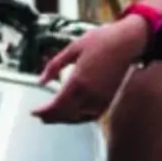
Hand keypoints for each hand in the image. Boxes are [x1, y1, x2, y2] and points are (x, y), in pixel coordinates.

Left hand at [31, 20, 146, 123]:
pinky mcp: (109, 99)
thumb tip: (40, 80)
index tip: (33, 112)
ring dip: (64, 119)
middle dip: (50, 117)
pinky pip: (91, 116)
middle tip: (40, 117)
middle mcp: (89, 94)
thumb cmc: (101, 40)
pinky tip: (73, 115)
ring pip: (78, 118)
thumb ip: (55, 65)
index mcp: (78, 81)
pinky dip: (79, 119)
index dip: (43, 111)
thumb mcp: (73, 48)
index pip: (56, 105)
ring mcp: (100, 99)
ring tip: (53, 117)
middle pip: (65, 114)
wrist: (128, 42)